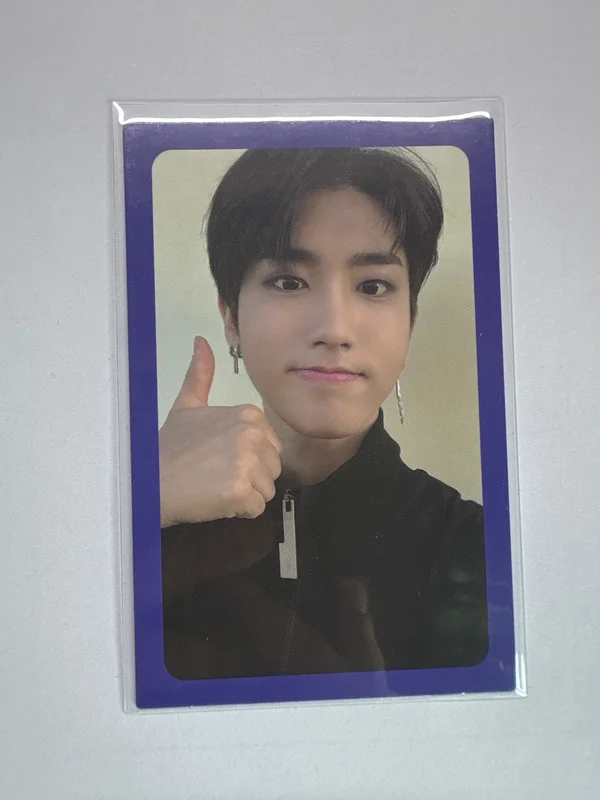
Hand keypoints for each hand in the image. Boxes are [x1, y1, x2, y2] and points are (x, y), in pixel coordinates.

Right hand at [159, 336, 282, 527]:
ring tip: (216, 486)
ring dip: (245, 495)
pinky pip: (257, 508)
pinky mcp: (240, 491)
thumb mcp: (186, 406)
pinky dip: (239, 511)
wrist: (149, 482)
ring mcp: (247, 463)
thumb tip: (201, 341)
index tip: (218, 458)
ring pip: (266, 490)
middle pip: (272, 468)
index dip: (247, 458)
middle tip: (216, 474)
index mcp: (248, 414)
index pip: (270, 447)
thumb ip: (201, 374)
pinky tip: (216, 500)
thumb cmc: (170, 449)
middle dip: (249, 478)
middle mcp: (252, 434)